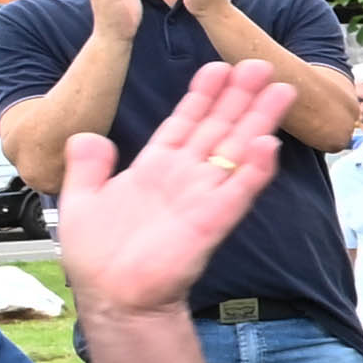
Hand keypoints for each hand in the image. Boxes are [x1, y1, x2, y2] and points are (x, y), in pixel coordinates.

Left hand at [48, 59, 289, 321]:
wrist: (112, 297)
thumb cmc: (98, 257)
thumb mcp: (81, 200)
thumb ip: (87, 166)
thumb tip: (88, 136)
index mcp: (154, 168)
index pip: (184, 122)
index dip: (202, 95)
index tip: (218, 67)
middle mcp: (183, 177)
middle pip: (219, 128)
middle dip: (241, 97)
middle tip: (262, 65)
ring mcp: (201, 198)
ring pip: (236, 151)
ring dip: (259, 121)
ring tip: (281, 92)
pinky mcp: (211, 222)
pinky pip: (237, 191)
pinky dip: (254, 170)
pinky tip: (269, 145)